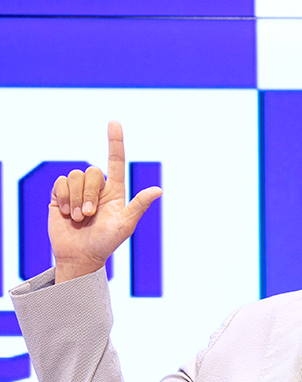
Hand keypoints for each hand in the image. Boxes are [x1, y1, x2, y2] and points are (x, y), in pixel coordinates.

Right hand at [50, 121, 161, 283]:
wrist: (80, 256)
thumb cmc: (106, 243)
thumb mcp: (125, 226)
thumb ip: (139, 206)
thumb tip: (159, 190)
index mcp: (114, 192)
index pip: (115, 161)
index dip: (115, 142)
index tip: (114, 122)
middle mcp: (96, 188)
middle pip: (91, 172)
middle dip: (89, 195)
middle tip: (89, 216)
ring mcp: (78, 191)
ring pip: (74, 176)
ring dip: (76, 200)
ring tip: (79, 218)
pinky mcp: (60, 195)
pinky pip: (60, 183)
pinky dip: (64, 198)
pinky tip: (66, 214)